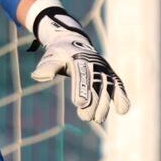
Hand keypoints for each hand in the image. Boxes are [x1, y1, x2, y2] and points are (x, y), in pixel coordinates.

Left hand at [31, 6, 129, 122]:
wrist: (73, 41)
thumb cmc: (59, 53)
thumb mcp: (52, 57)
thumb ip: (48, 67)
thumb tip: (37, 76)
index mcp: (79, 58)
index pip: (81, 74)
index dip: (81, 88)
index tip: (78, 103)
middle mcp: (95, 62)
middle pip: (96, 83)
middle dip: (93, 101)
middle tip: (86, 118)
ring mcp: (104, 68)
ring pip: (108, 86)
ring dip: (105, 104)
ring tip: (98, 120)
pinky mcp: (110, 74)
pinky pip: (117, 85)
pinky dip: (121, 96)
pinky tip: (123, 111)